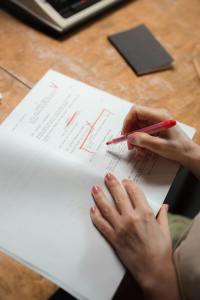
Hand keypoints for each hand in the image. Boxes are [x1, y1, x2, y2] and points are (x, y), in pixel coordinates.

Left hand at [90, 174, 179, 299]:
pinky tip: (92, 209)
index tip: (125, 182)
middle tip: (107, 177)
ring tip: (95, 188)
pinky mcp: (113, 238)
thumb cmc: (161, 251)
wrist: (153, 270)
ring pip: (107, 208)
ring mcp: (120, 228)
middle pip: (119, 196)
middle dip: (112, 184)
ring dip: (100, 197)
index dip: (129, 185)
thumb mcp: (165, 230)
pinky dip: (95, 216)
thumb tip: (164, 206)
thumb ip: (162, 215)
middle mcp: (131, 218)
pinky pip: (101, 224)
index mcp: (145, 213)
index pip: (135, 192)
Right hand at [122, 105, 199, 175]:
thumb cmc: (177, 148)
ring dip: (135, 139)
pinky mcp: (155, 127)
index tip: (125, 134)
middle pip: (135, 119)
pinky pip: (142, 131)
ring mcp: (155, 121)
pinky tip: (143, 150)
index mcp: (159, 115)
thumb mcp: (160, 146)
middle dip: (131, 133)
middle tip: (131, 146)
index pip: (136, 111)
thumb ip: (144, 141)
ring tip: (139, 151)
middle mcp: (156, 115)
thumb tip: (130, 137)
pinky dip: (140, 141)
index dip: (127, 121)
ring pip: (137, 127)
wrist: (187, 153)